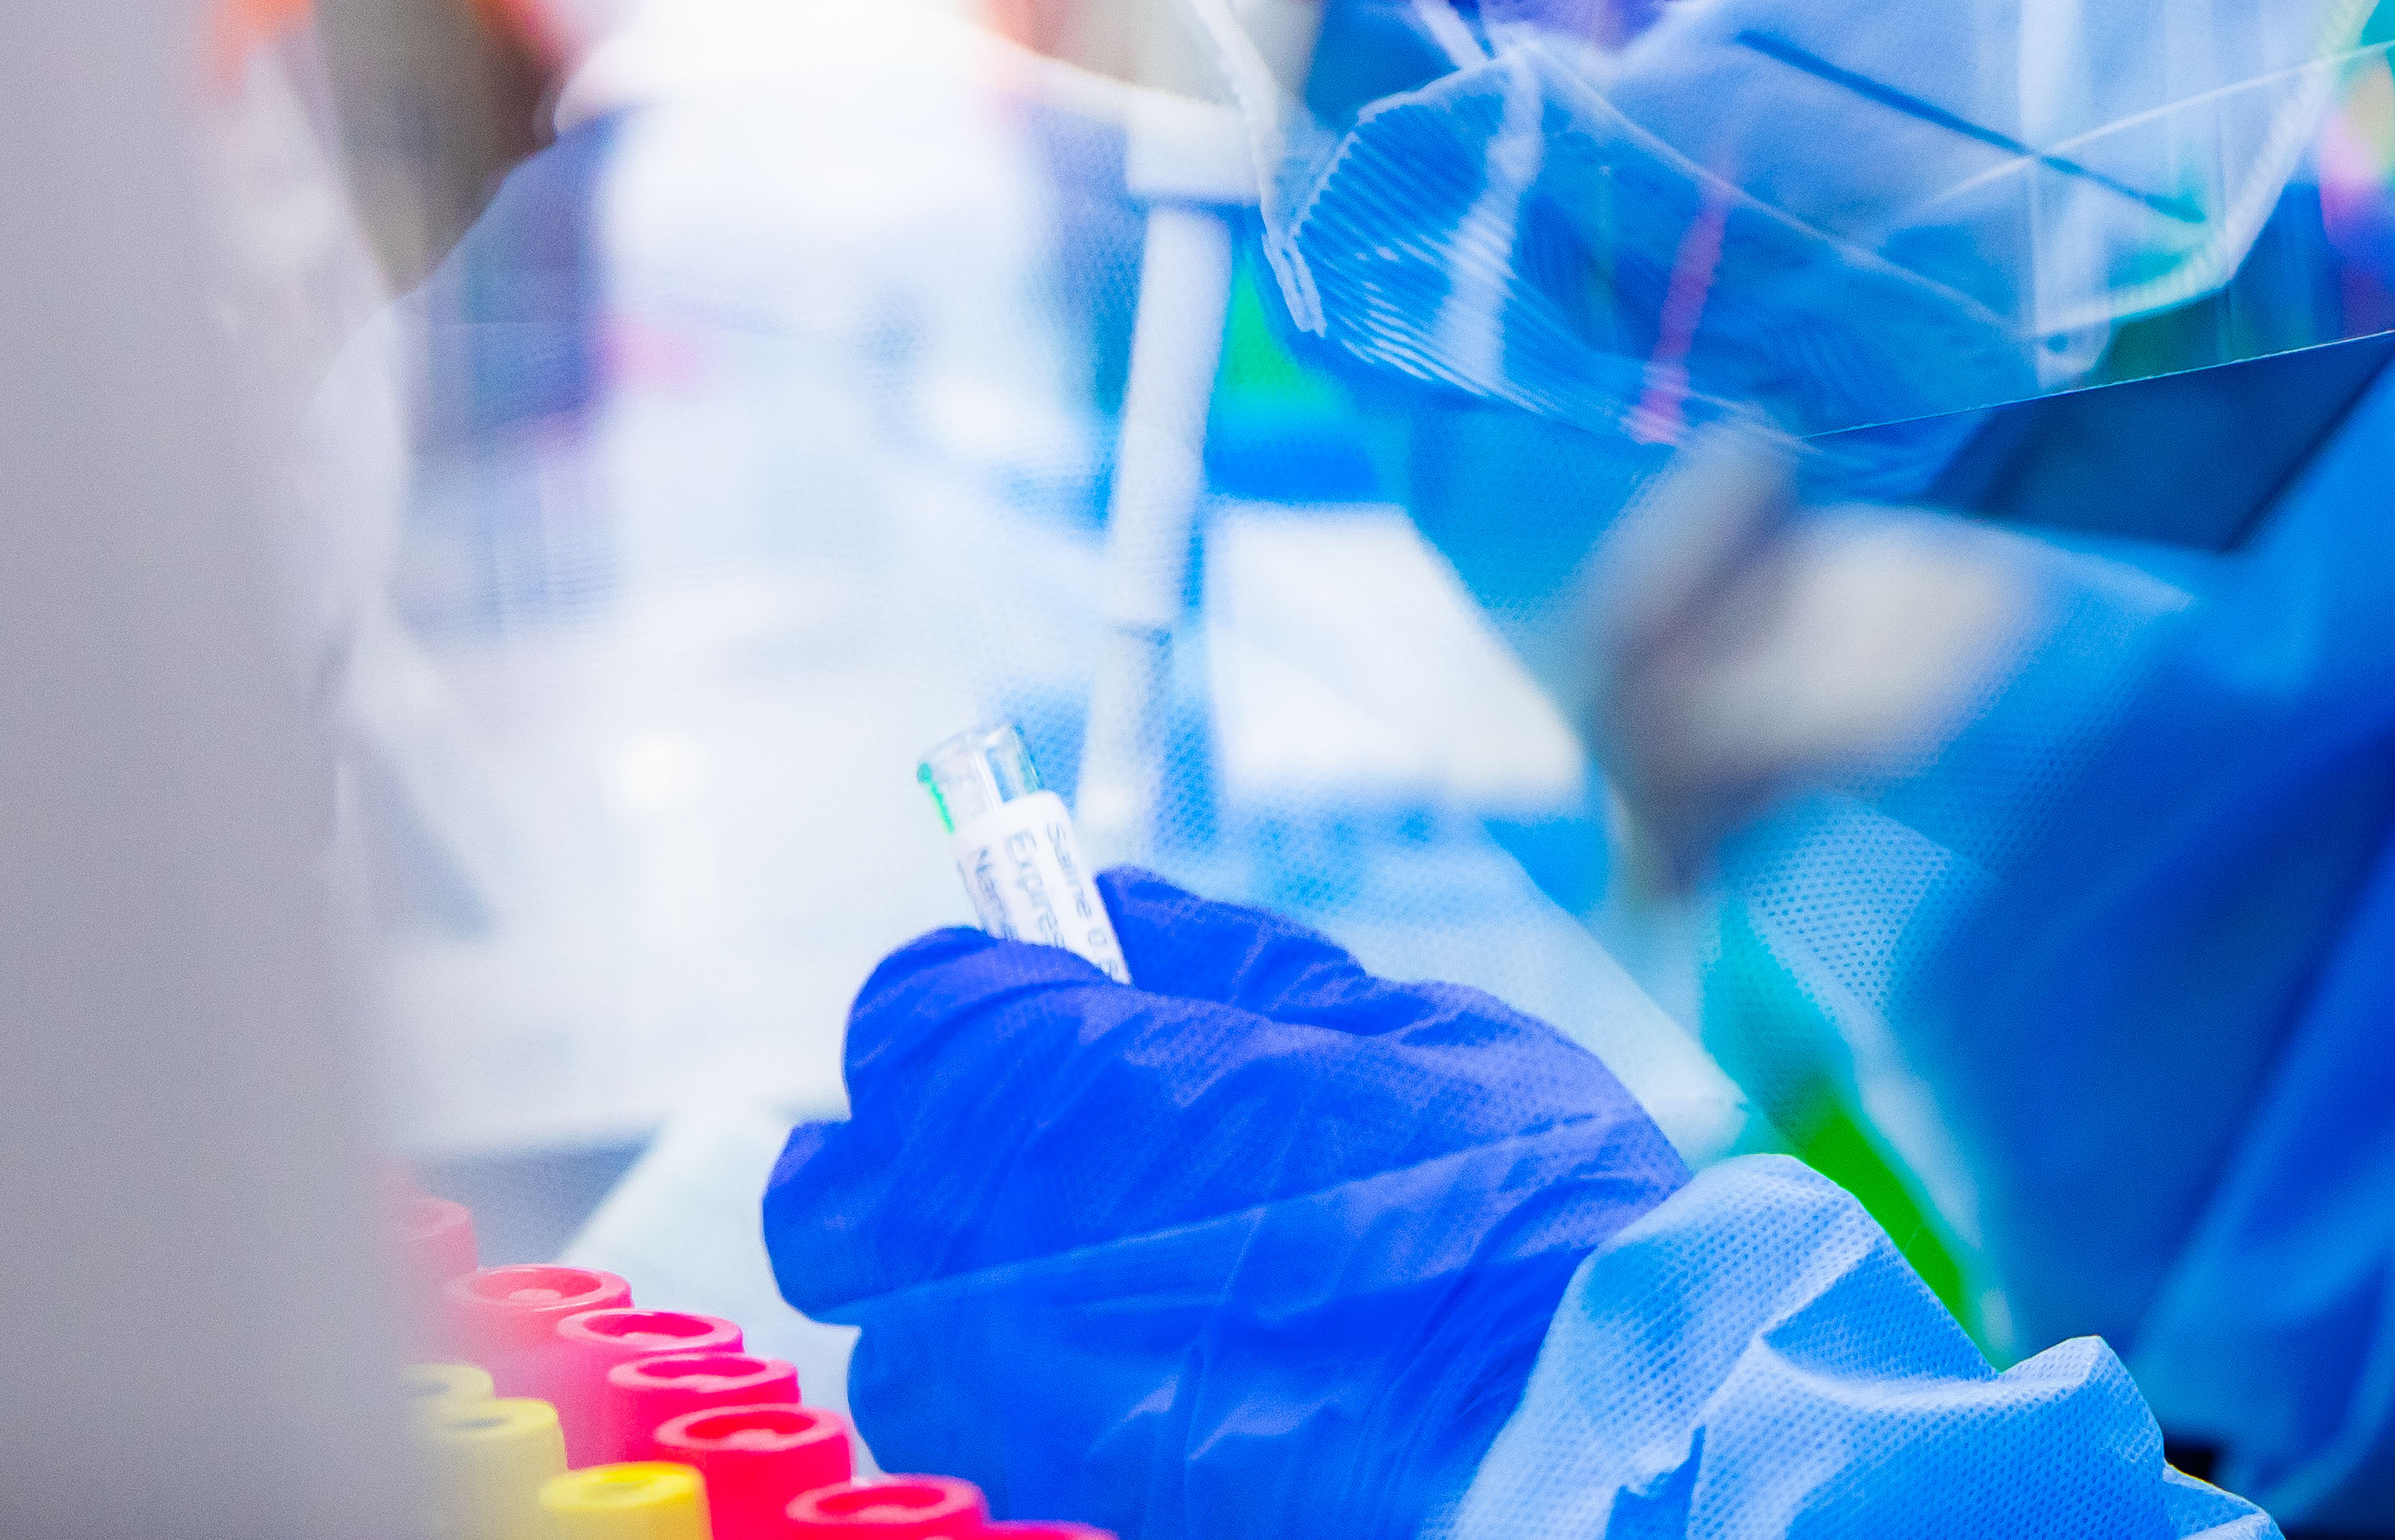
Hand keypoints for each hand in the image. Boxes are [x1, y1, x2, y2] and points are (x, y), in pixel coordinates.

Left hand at [765, 869, 1688, 1536]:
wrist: (1553, 1425)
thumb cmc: (1497, 1206)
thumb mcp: (1388, 1028)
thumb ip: (1225, 967)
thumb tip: (1123, 912)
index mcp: (1055, 1088)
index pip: (914, 1012)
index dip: (993, 987)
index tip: (1067, 990)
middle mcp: (980, 1248)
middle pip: (842, 1186)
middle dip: (921, 1140)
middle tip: (1055, 1126)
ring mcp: (998, 1400)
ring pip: (897, 1326)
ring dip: (967, 1278)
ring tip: (1121, 1263)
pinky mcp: (1046, 1492)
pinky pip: (978, 1426)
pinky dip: (1030, 1384)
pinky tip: (1154, 1362)